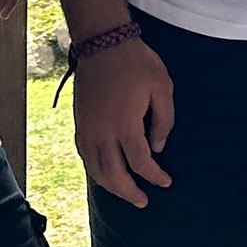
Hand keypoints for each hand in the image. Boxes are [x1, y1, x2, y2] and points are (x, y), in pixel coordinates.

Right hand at [73, 34, 175, 206]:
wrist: (102, 45)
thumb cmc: (137, 63)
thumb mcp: (162, 87)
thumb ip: (163, 121)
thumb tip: (158, 148)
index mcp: (125, 125)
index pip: (140, 163)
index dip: (154, 176)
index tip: (166, 182)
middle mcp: (102, 133)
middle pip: (114, 175)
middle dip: (129, 192)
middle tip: (143, 201)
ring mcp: (87, 130)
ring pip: (95, 169)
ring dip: (110, 186)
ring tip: (125, 192)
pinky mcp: (79, 123)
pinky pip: (85, 156)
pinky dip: (96, 170)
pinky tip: (105, 172)